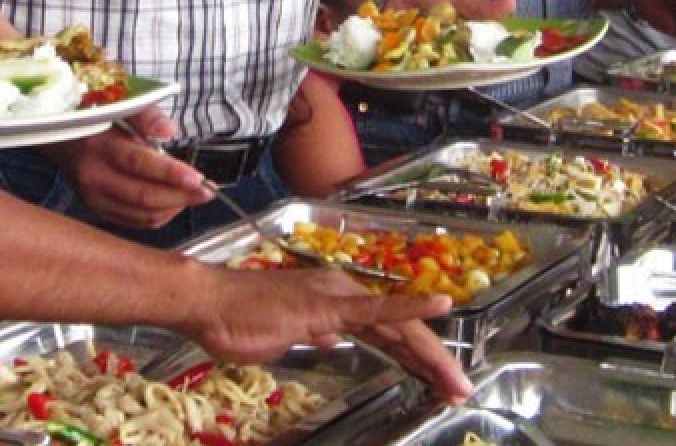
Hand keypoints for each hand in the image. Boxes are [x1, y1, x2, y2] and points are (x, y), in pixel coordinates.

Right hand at [38, 106, 210, 228]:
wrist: (65, 139)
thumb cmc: (102, 120)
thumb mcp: (124, 105)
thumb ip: (148, 117)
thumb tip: (168, 131)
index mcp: (99, 147)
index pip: (138, 164)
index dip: (170, 173)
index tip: (198, 178)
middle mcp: (93, 177)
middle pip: (143, 196)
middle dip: (181, 196)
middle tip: (208, 191)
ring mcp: (93, 198)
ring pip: (141, 214)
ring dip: (174, 208)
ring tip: (194, 195)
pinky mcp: (98, 211)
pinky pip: (135, 222)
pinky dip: (160, 216)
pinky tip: (174, 203)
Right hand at [184, 265, 471, 401]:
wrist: (209, 303)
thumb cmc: (239, 322)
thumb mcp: (288, 337)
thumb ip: (316, 335)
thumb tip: (332, 339)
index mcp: (341, 303)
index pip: (392, 330)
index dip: (420, 356)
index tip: (443, 381)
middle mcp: (349, 293)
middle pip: (404, 329)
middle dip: (435, 361)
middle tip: (461, 388)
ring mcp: (341, 296)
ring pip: (399, 324)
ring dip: (431, 352)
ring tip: (455, 378)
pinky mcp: (330, 303)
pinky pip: (377, 309)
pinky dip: (410, 307)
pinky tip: (439, 306)